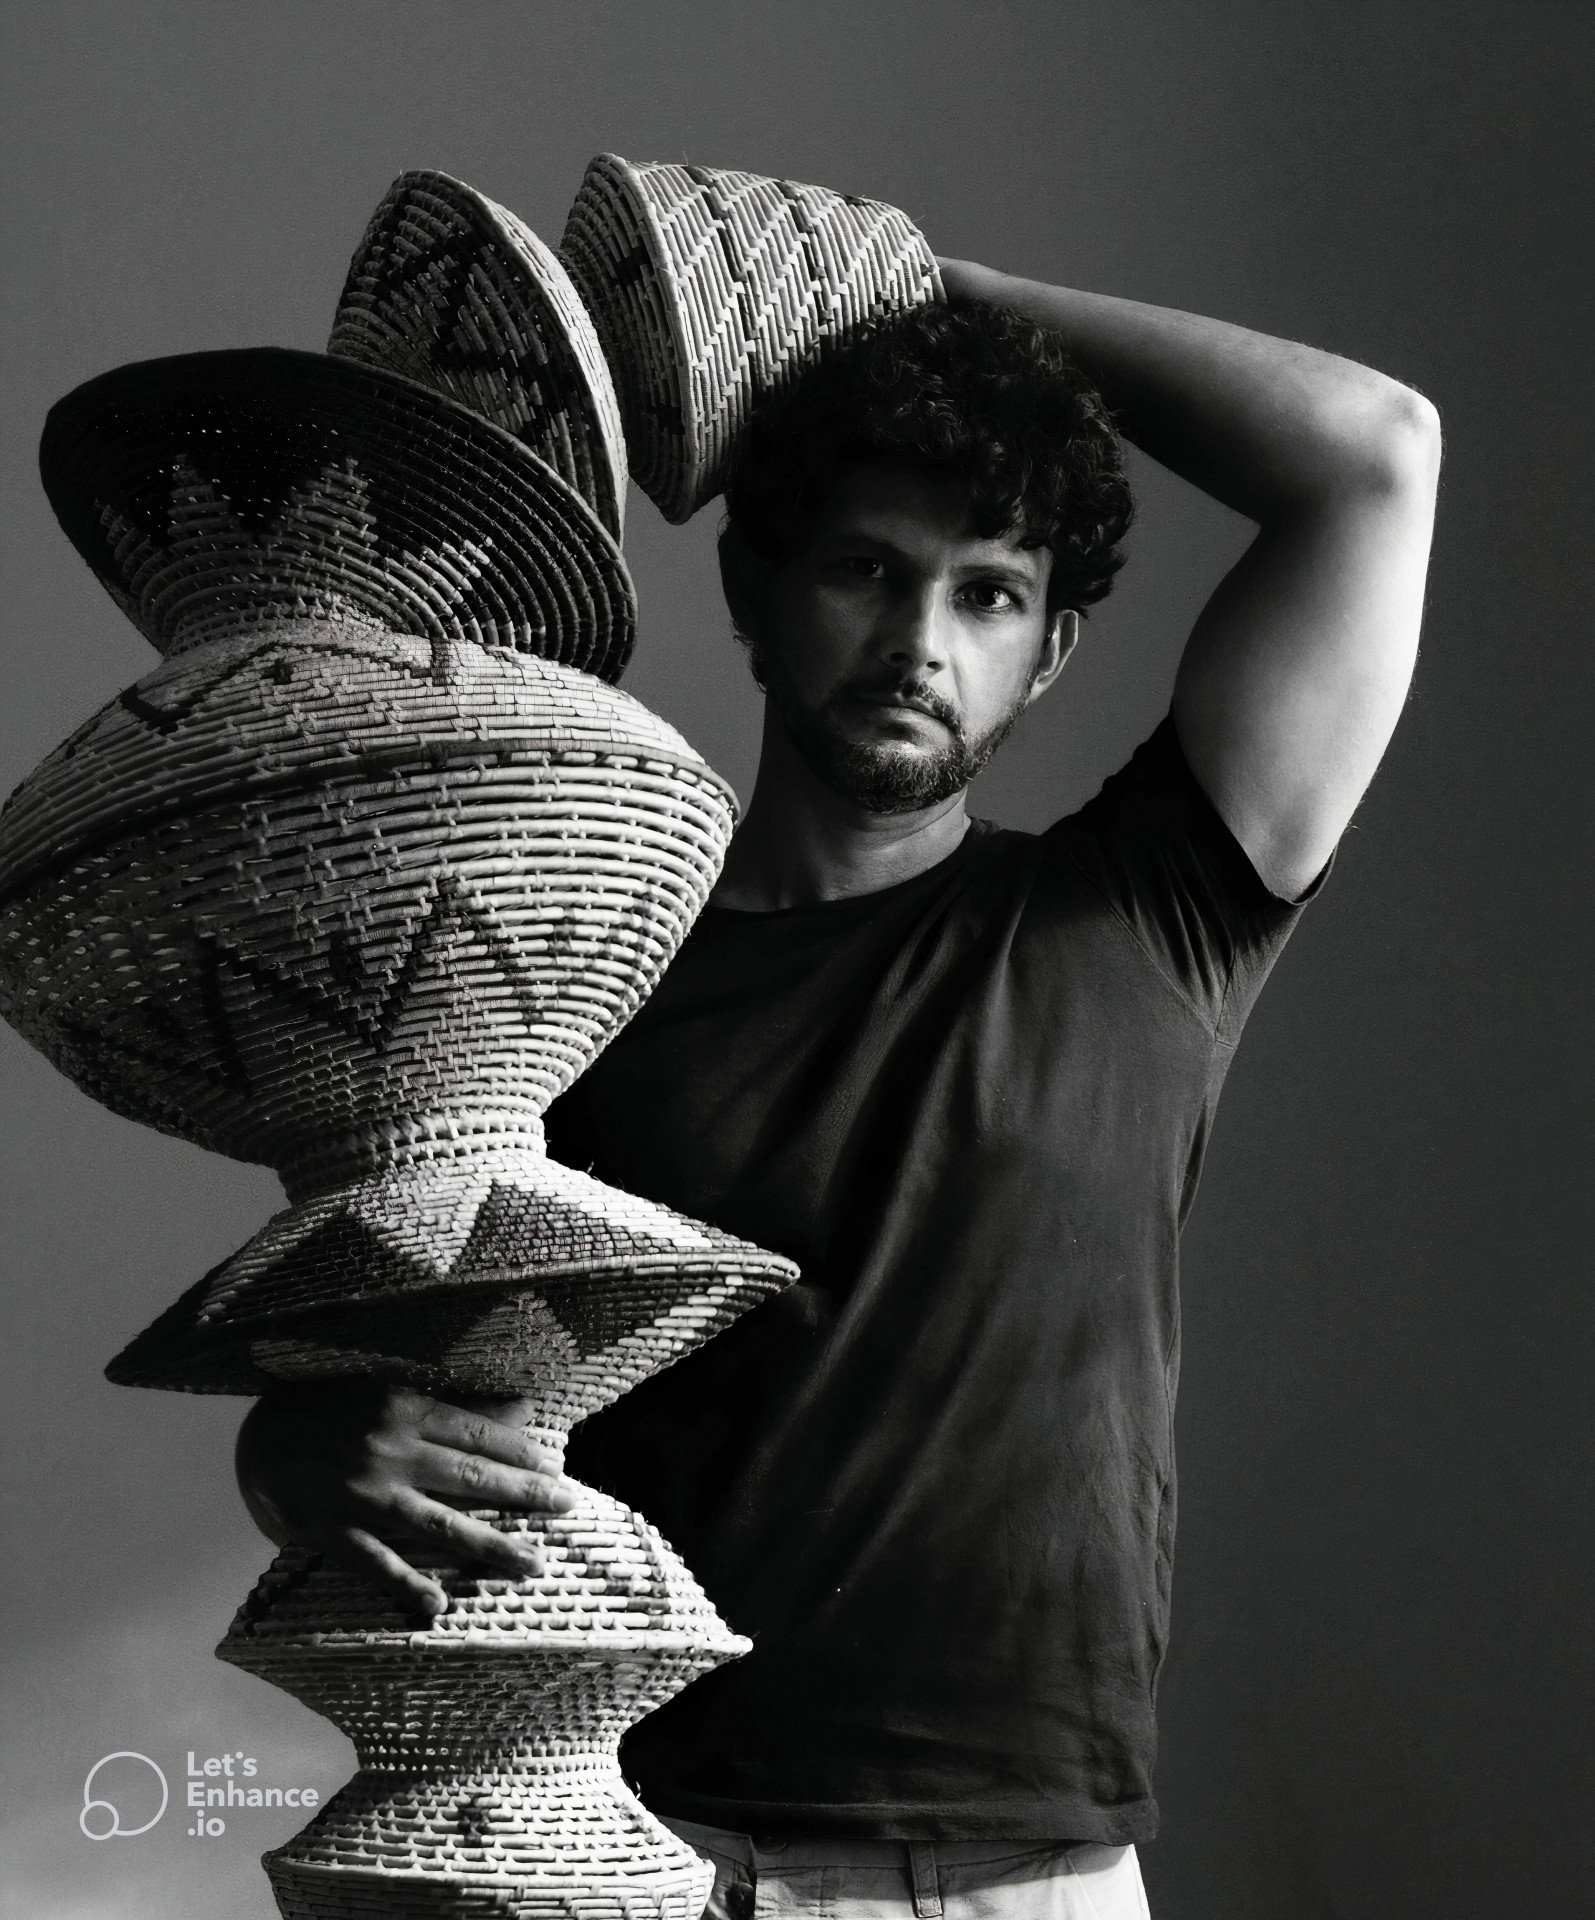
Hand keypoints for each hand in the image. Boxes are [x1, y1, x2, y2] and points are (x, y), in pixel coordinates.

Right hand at [234, 1379, 576, 1617]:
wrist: (262, 1438)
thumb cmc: (339, 1411)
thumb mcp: (394, 1393)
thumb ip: (456, 1406)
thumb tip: (523, 1408)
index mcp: (404, 1409)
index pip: (477, 1435)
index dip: (521, 1453)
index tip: (556, 1468)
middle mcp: (388, 1451)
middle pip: (469, 1478)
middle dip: (523, 1494)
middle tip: (566, 1506)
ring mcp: (360, 1496)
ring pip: (436, 1525)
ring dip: (488, 1545)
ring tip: (530, 1562)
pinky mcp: (331, 1532)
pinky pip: (376, 1563)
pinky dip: (407, 1584)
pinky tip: (439, 1604)